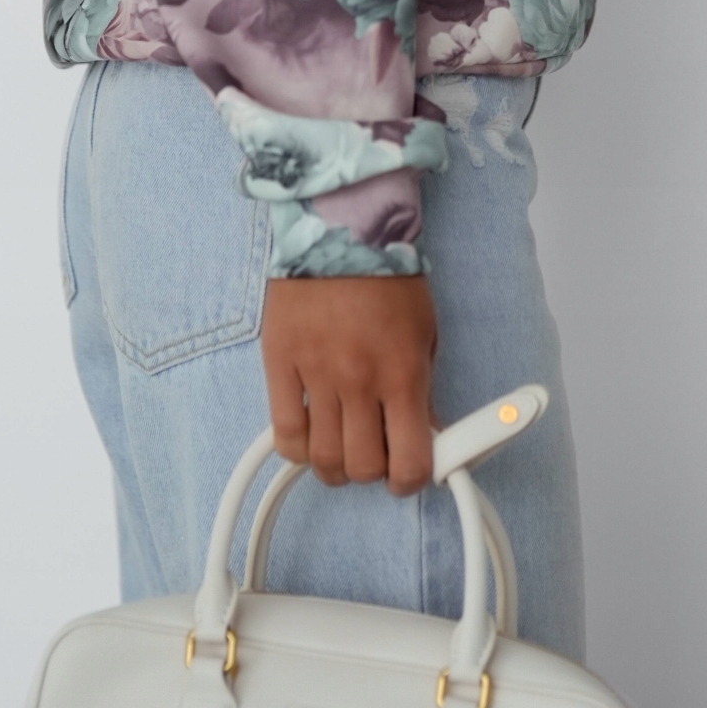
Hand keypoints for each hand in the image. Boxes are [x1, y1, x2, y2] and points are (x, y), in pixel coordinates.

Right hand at [261, 275, 437, 495]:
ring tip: (341, 448)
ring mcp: (316, 373)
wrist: (340, 228)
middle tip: (374, 454)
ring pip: (322, 458)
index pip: (411, 461)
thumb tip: (426, 436)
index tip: (408, 472)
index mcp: (403, 373)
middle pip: (362, 467)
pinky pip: (284, 431)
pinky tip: (308, 438)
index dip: (411, 479)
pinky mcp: (280, 363)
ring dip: (335, 466)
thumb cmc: (388, 278)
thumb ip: (423, 390)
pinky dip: (297, 449)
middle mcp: (359, 380)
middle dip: (372, 472)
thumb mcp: (424, 333)